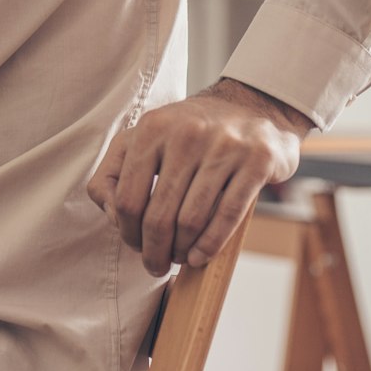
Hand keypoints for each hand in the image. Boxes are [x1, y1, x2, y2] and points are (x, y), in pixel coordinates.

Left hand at [86, 78, 311, 276]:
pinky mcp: (257, 161)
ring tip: (180, 256)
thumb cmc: (189, 133)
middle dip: (154, 251)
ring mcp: (225, 146)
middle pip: (158, 216)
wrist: (252, 106)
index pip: (128, 199)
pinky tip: (200, 255)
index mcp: (152, 128)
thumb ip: (113, 173)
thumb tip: (113, 215)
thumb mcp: (144, 139)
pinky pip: (227, 216)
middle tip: (156, 264)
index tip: (136, 245)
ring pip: (191, 221)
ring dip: (182, 251)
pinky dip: (209, 245)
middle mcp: (187, 133)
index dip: (128, 233)